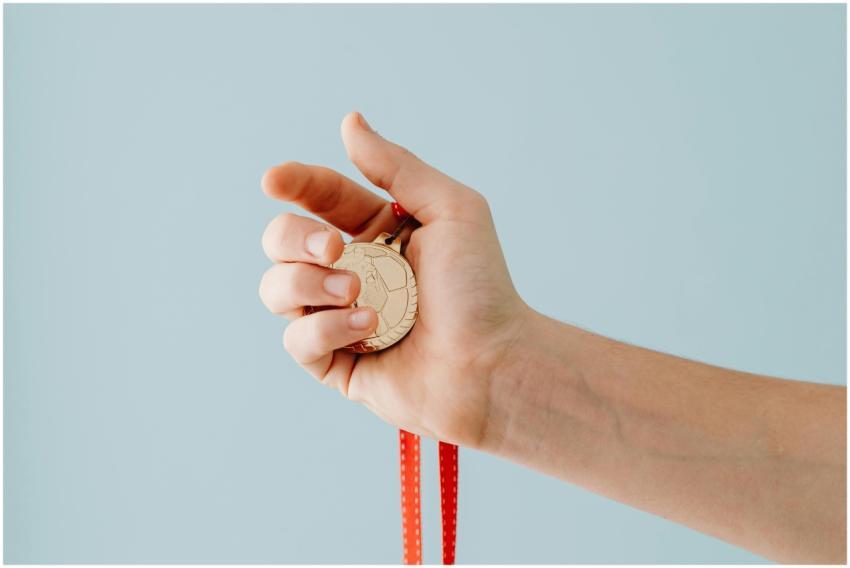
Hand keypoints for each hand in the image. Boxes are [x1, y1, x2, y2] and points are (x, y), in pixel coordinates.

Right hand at [259, 112, 529, 445]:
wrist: (494, 363)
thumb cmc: (481, 288)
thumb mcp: (451, 209)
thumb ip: (397, 166)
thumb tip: (350, 122)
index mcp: (376, 232)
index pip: (319, 198)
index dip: (293, 183)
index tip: (274, 180)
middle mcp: (351, 271)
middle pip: (281, 240)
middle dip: (295, 238)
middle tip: (335, 249)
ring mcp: (337, 317)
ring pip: (277, 288)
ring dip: (309, 284)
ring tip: (357, 293)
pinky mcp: (334, 362)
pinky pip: (296, 339)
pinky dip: (326, 329)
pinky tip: (369, 327)